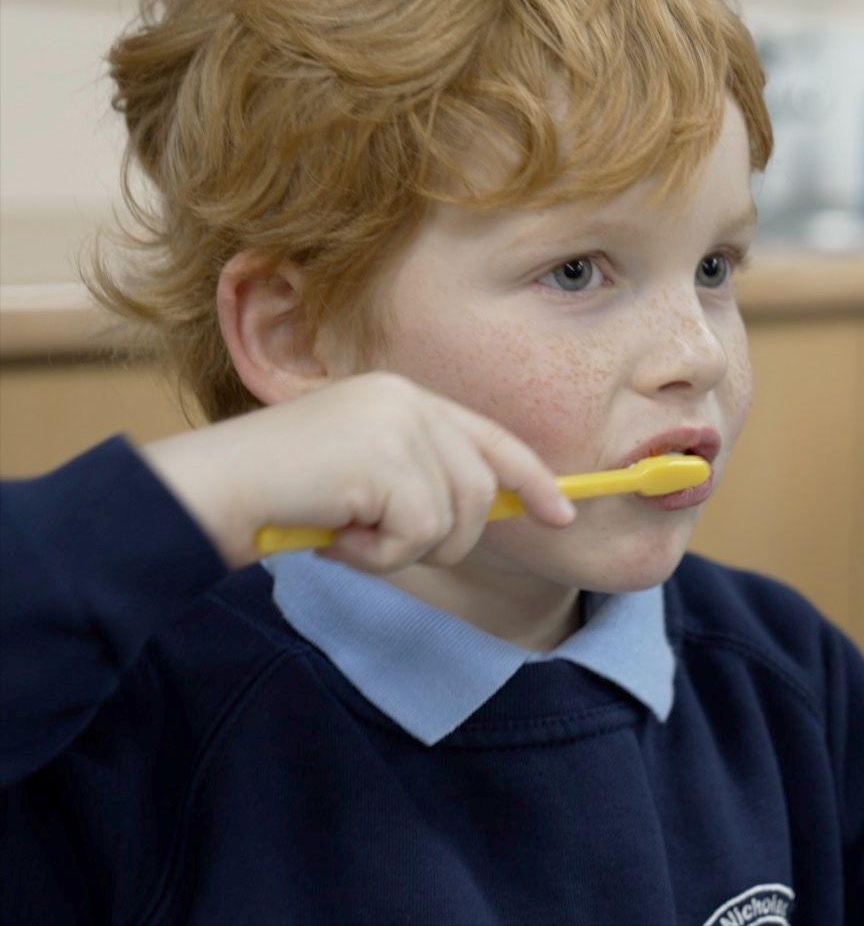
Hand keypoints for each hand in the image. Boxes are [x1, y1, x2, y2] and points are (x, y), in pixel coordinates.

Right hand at [140, 372, 574, 572]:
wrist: (212, 493)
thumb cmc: (278, 497)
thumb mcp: (363, 478)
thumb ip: (420, 481)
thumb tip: (484, 512)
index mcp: (403, 397)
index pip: (491, 439)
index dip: (531, 479)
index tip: (563, 514)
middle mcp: (407, 400)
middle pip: (480, 489)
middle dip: (445, 538)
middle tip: (380, 544)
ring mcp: (398, 424)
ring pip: (455, 517)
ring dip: (403, 548)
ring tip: (350, 532)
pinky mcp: (386, 457)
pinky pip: (420, 533)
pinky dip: (379, 554)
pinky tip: (337, 535)